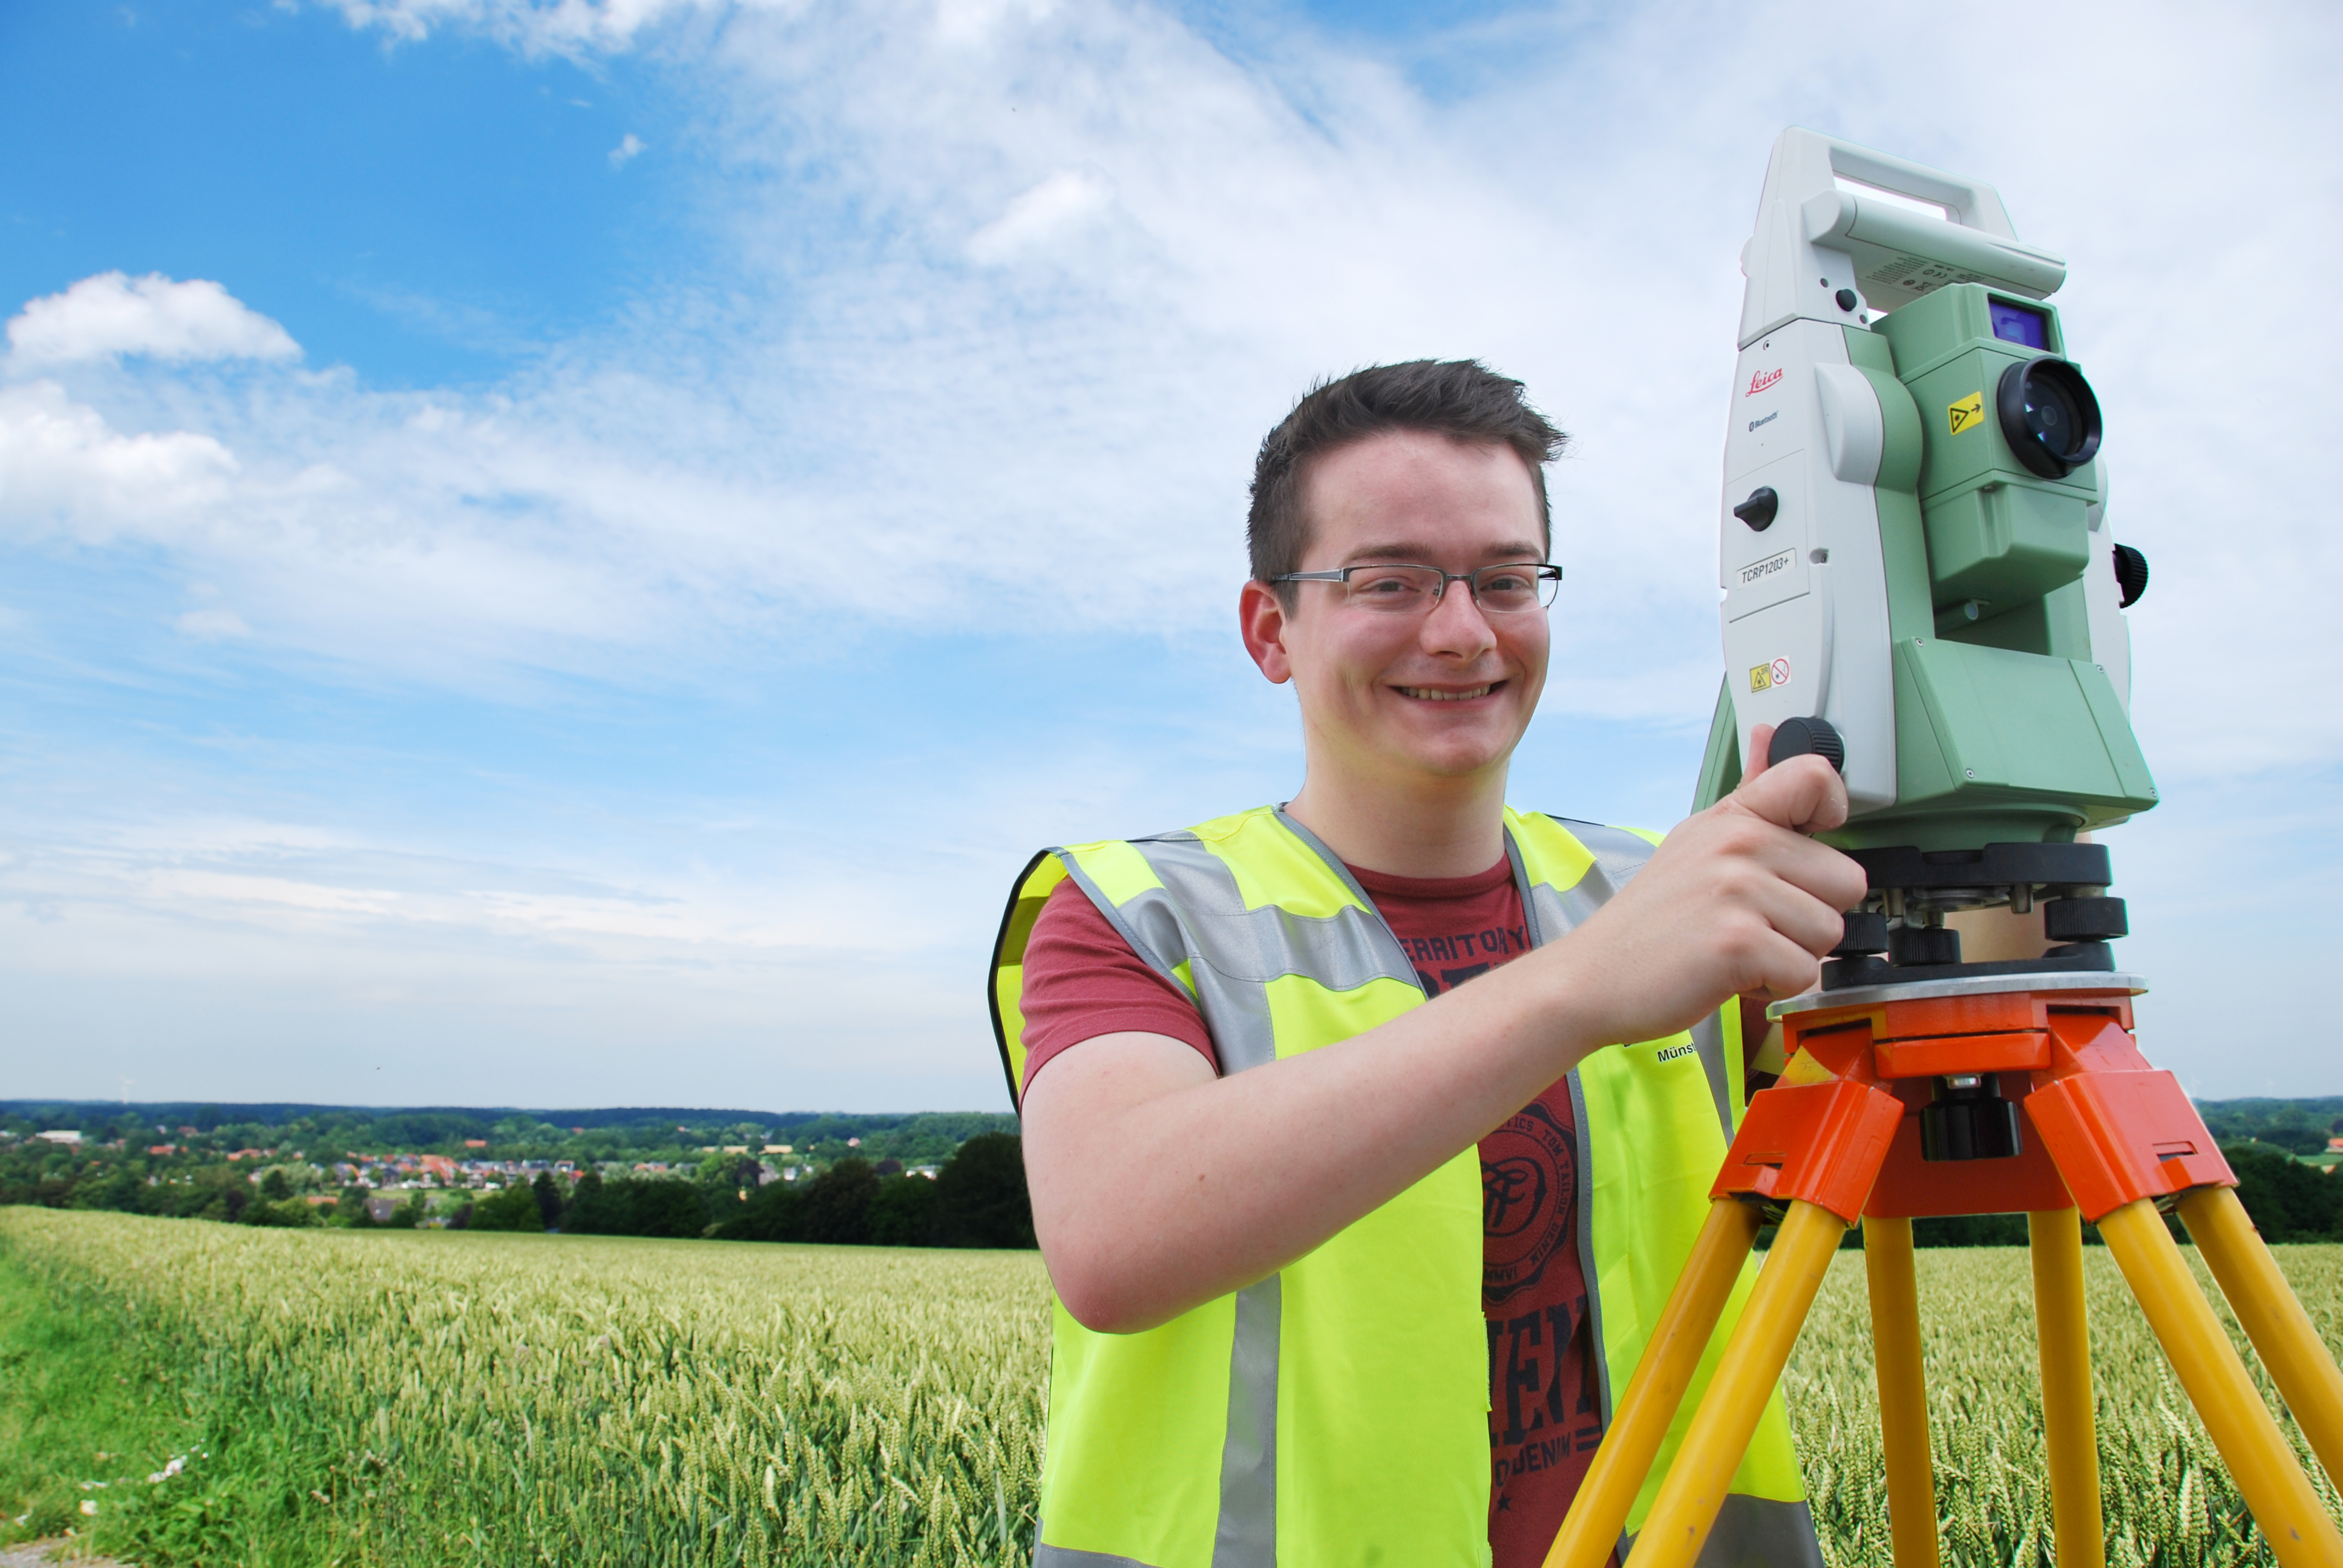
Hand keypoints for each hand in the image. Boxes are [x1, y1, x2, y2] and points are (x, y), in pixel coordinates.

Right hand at [1544, 723, 1867, 1046]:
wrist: (1594, 977)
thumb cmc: (1652, 920)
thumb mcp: (1697, 842)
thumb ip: (1750, 795)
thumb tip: (1769, 734)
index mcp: (1733, 818)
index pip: (1816, 778)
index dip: (1832, 813)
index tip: (1806, 843)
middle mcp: (1738, 845)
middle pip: (1846, 881)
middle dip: (1810, 915)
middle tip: (1756, 923)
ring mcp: (1738, 891)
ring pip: (1829, 933)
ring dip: (1792, 955)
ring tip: (1740, 949)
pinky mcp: (1739, 943)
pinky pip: (1805, 973)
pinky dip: (1773, 986)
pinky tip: (1733, 974)